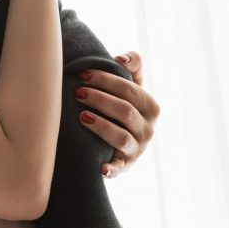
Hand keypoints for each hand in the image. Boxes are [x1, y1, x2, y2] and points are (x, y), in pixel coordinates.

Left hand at [76, 50, 160, 176]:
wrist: (119, 138)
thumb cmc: (120, 104)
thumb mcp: (131, 85)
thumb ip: (133, 65)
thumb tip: (122, 58)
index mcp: (151, 108)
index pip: (130, 90)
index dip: (106, 80)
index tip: (82, 73)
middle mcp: (148, 130)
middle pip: (125, 111)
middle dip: (100, 99)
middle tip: (77, 92)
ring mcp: (136, 149)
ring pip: (121, 137)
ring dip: (101, 126)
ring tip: (81, 116)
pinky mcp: (123, 166)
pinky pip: (118, 169)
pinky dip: (111, 169)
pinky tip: (100, 167)